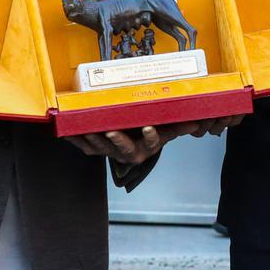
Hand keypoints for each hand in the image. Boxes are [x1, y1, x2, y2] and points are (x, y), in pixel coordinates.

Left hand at [66, 116, 242, 163]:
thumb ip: (182, 122)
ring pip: (101, 149)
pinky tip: (66, 130)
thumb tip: (202, 117)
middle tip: (110, 132)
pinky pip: (85, 147)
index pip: (151, 142)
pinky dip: (75, 139)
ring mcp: (112, 152)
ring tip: (86, 128)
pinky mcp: (97, 148)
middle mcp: (131, 152)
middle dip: (116, 142)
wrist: (137, 140)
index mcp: (149, 145)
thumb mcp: (169, 126)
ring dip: (92, 140)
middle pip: (123, 150)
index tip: (148, 127)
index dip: (149, 136)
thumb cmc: (154, 128)